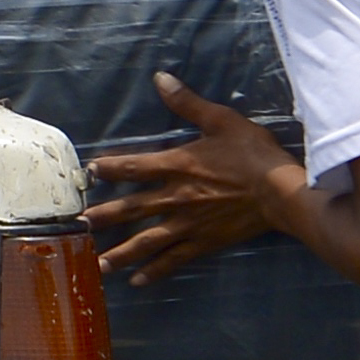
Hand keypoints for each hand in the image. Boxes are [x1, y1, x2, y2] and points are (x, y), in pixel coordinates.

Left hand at [84, 70, 302, 286]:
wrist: (281, 192)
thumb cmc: (253, 154)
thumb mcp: (222, 120)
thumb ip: (188, 103)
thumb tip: (160, 79)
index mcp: (177, 166)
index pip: (133, 167)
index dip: (108, 169)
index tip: (89, 174)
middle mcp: (176, 197)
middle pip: (131, 209)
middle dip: (103, 217)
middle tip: (79, 225)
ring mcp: (188, 224)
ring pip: (146, 241)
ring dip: (120, 253)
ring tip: (98, 264)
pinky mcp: (204, 242)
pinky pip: (174, 259)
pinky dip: (155, 271)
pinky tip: (137, 281)